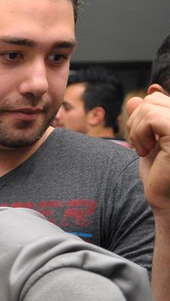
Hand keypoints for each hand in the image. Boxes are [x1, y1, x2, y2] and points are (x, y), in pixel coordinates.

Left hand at [126, 93, 169, 213]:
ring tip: (145, 150)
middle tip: (141, 147)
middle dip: (136, 122)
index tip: (143, 140)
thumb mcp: (148, 142)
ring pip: (149, 106)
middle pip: (152, 100)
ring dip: (136, 130)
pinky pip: (150, 118)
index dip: (141, 117)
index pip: (157, 98)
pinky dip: (139, 134)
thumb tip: (134, 99)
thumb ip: (143, 120)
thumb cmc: (161, 174)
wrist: (167, 201)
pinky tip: (145, 152)